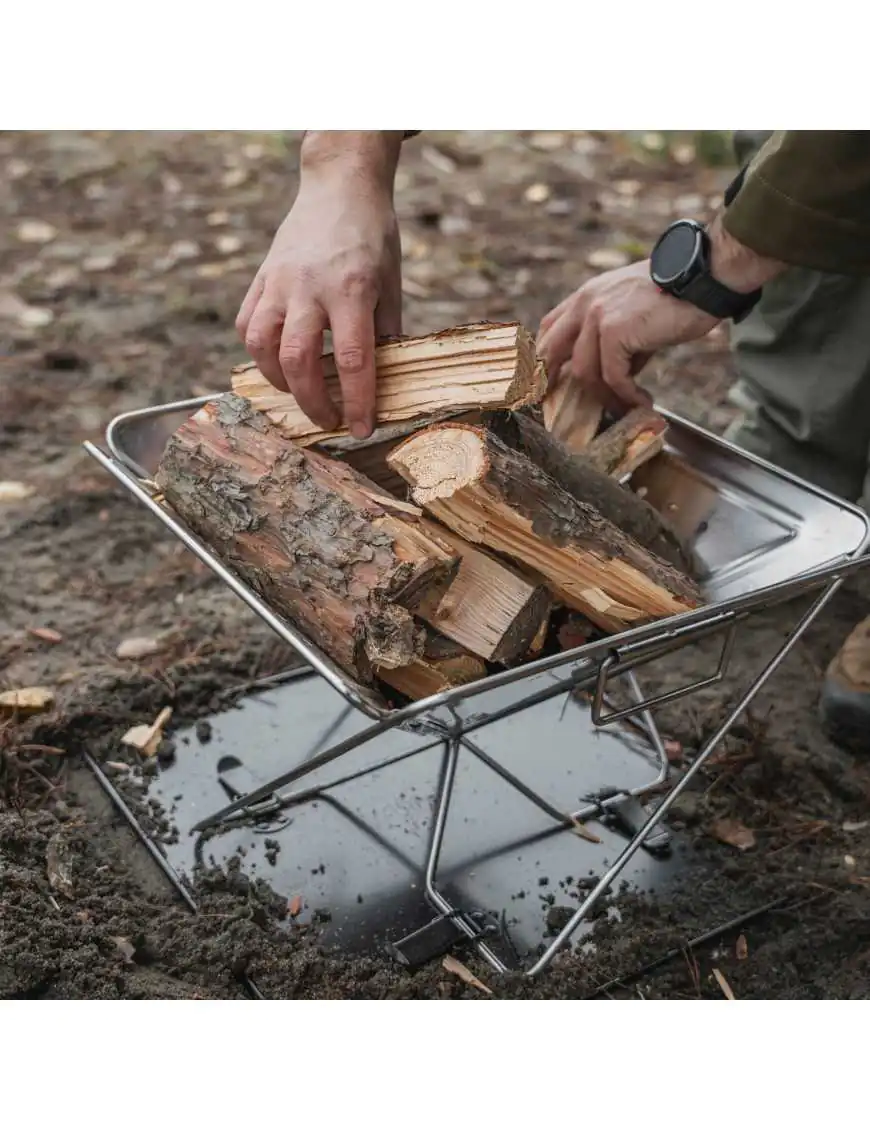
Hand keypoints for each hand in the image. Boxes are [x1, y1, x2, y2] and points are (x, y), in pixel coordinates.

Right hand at [236, 133, 403, 438]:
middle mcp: (309, 287)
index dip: (356, 402)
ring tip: (299, 394)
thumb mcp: (391, 285)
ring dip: (279, 381)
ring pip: (262, 346)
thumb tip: (382, 384)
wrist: (339, 187)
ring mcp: (279, 282)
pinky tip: (276, 364)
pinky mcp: (261, 278)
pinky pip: (248, 325)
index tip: (362, 429)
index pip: (352, 360)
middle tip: (329, 421)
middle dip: (312, 402)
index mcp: (351, 290)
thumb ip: (385, 334)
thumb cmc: (373, 238)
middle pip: (299, 360)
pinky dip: (258, 354)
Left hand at [537, 260, 719, 412]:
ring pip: (584, 372)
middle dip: (549, 382)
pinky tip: (642, 402)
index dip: (544, 359)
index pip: (549, 330)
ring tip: (624, 407)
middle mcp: (585, 303)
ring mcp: (597, 316)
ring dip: (604, 396)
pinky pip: (613, 376)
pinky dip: (627, 395)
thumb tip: (612, 380)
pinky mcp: (615, 330)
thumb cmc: (676, 298)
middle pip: (549, 351)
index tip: (548, 384)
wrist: (703, 278)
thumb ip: (616, 342)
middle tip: (559, 409)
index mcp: (587, 296)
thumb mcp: (634, 316)